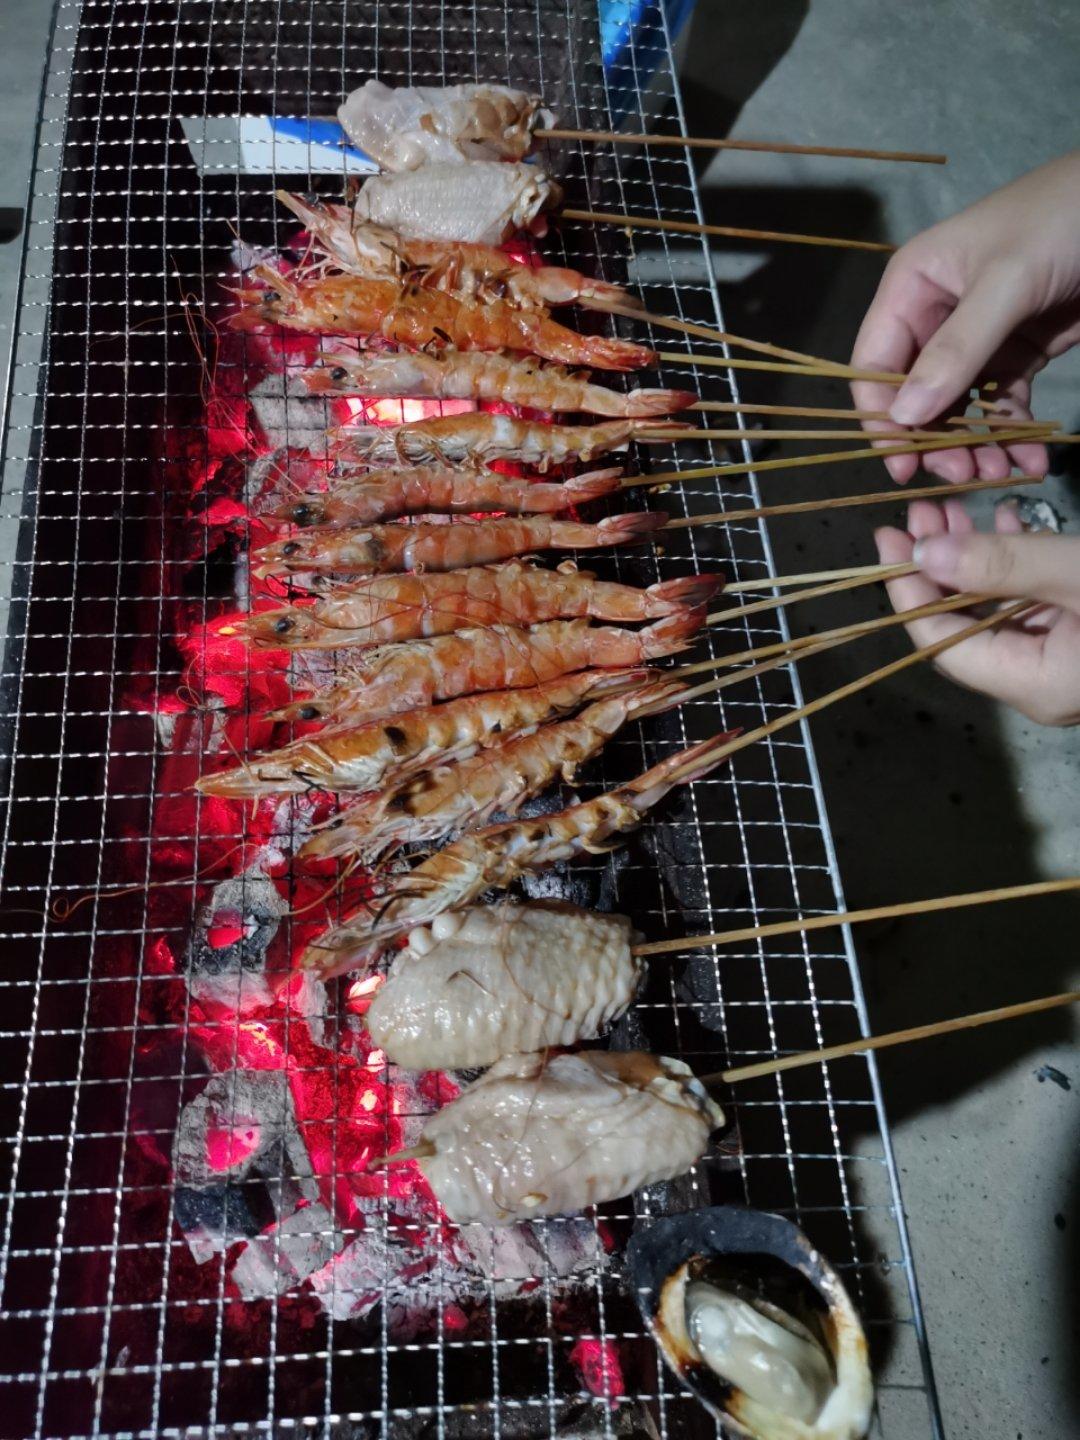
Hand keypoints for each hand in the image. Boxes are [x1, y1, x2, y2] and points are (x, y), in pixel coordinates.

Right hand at [851, 150, 1079, 483]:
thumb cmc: (1060, 222)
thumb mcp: (1006, 283)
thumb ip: (957, 350)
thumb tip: (904, 418)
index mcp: (912, 288)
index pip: (875, 365)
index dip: (881, 418)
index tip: (902, 464)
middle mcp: (934, 318)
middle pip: (915, 396)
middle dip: (935, 440)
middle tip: (962, 475)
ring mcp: (975, 339)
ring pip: (957, 409)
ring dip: (975, 446)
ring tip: (1000, 472)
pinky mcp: (1016, 354)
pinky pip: (1002, 405)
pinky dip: (1012, 436)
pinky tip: (1029, 459)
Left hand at [875, 502, 1079, 725]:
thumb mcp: (1078, 571)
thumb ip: (1002, 564)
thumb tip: (923, 554)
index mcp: (1033, 685)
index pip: (942, 644)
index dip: (909, 592)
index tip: (889, 540)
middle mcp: (1039, 685)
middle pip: (964, 627)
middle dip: (937, 566)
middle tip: (920, 513)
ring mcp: (1062, 664)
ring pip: (996, 611)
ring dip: (973, 559)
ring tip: (952, 509)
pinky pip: (1031, 605)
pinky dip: (1014, 565)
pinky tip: (1003, 520)